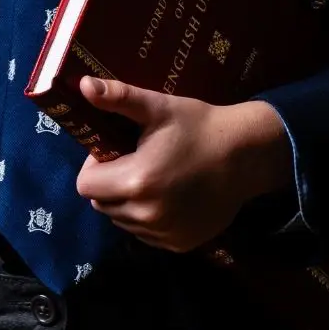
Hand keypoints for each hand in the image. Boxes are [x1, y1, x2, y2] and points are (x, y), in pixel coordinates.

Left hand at [73, 75, 294, 252]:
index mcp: (136, 181)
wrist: (246, 156)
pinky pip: (146, 234)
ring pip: (123, 221)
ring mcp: (164, 234)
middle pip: (101, 205)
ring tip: (154, 177)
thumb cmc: (198, 126)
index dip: (95, 166)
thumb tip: (83, 85)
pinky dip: (148, 218)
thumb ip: (118, 97)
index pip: (85, 185)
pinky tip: (169, 196)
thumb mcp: (158, 107)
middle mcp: (146, 215)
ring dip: (127, 203)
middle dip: (109, 184)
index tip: (115, 151)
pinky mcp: (179, 245)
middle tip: (134, 162)